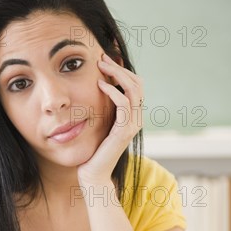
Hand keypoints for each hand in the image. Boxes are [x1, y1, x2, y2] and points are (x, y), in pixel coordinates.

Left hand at [77, 53, 143, 185]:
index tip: (107, 56)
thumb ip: (102, 108)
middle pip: (137, 83)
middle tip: (102, 57)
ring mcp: (132, 125)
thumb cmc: (92, 150)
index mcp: (132, 115)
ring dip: (117, 74)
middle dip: (120, 67)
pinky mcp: (123, 132)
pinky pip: (124, 105)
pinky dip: (113, 92)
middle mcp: (136, 119)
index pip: (135, 84)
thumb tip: (94, 87)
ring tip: (101, 65)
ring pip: (133, 91)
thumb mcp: (98, 123)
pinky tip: (100, 85)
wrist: (93, 175)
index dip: (123, 68)